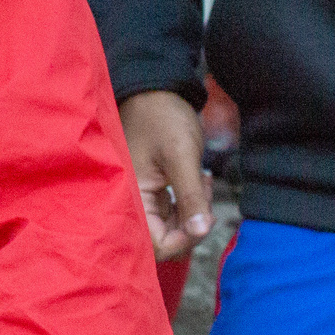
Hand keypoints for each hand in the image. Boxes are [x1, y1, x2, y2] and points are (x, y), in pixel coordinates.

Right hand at [119, 90, 212, 261]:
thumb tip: (202, 232)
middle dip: (190, 226)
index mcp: (130, 197)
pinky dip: (190, 203)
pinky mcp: (152, 190)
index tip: (205, 219)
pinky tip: (198, 179)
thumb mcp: (181, 156)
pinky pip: (172, 212)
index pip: (155, 244)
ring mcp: (142, 197)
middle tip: (204, 195)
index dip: (183, 240)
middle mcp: (132, 202)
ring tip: (203, 181)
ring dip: (193, 213)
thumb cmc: (163, 118)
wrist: (156, 90)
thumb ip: (190, 197)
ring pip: (171, 227)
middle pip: (163, 241)